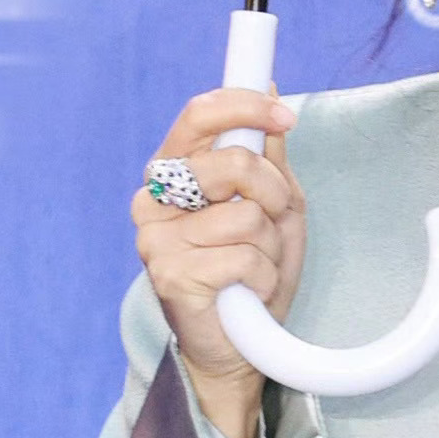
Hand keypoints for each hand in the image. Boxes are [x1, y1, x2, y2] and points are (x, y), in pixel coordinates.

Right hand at [132, 88, 303, 437]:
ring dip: (270, 246)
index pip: (199, 117)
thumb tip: (272, 88)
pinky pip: (244, 257)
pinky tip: (247, 293)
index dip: (245, 106)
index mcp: (173, 172)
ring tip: (255, 269)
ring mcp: (156, 238)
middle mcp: (153, 200)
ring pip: (246, 216)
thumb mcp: (273, 206)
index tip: (285, 118)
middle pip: (233, 163)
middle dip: (273, 194)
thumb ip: (268, 156)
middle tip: (275, 222)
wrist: (239, 348)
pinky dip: (262, 277)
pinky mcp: (170, 274)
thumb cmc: (252, 273)